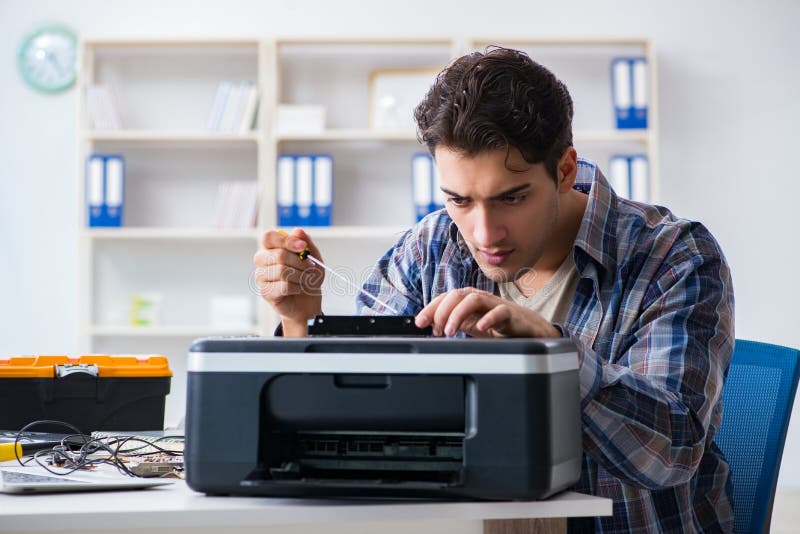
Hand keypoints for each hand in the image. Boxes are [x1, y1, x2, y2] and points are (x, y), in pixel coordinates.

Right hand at [253, 229, 323, 335]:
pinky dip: (296, 287)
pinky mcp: (265, 292)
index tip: (303, 247)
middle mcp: (262, 260)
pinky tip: (298, 288)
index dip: (286, 241)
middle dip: (300, 262)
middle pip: (278, 255)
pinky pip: (283, 286)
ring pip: (282, 271)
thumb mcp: (314, 257)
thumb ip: (307, 243)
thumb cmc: (308, 277)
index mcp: (271, 247)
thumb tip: (297, 231)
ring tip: (306, 279)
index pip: (269, 237)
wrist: (308, 301)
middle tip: (310, 267)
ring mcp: (261, 276)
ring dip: (300, 275)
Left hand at [414, 287, 560, 337]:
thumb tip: (432, 325)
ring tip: (450, 331)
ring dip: (458, 314)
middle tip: (436, 329)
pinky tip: (479, 328)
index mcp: (469, 300)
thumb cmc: (499, 326)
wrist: (529, 330)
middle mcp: (480, 299)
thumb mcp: (472, 326)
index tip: (419, 322)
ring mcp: (495, 305)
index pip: (446, 298)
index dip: (431, 308)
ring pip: (474, 299)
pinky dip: (488, 319)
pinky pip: (500, 312)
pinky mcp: (512, 314)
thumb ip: (455, 323)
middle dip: (442, 310)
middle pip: (457, 295)